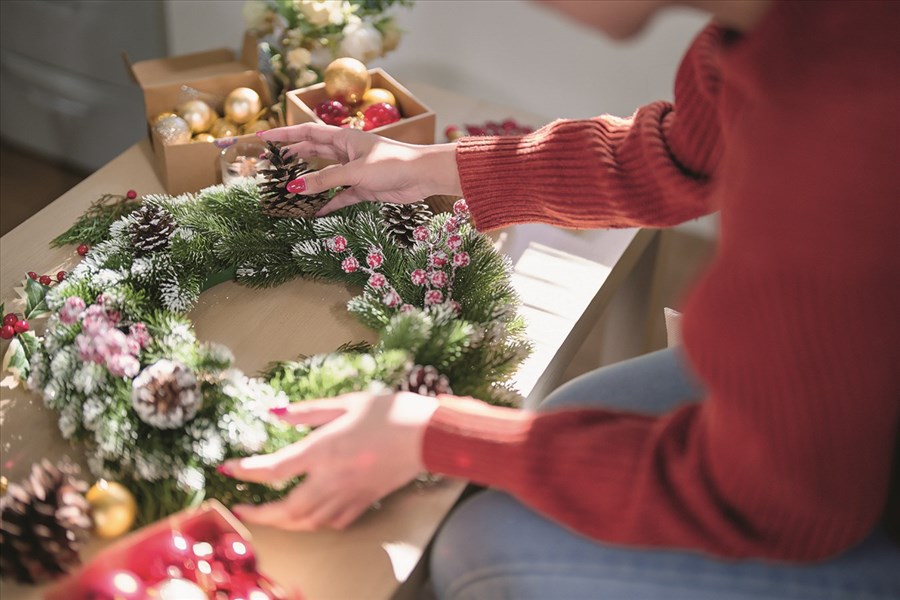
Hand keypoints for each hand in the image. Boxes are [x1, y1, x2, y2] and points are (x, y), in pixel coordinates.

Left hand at [220, 391, 439, 530]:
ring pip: (308, 522)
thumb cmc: (389, 413)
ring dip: (284, 522)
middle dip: (260, 514)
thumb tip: (274, 413)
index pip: (273, 469)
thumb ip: (307, 412)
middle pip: (287, 510)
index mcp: (323, 450)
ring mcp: (349, 495)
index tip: (227, 469)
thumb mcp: (345, 403)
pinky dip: (315, 523)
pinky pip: (333, 522)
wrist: (427, 435)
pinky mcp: (365, 502)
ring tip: (270, 515)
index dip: (245, 471)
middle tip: (241, 510)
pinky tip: (310, 516)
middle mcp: (332, 479)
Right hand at [258, 124, 461, 215]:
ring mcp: (355, 170)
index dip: (284, 134)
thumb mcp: (354, 172)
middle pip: (313, 152)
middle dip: (292, 157)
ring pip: (325, 175)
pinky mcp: (364, 188)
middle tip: (270, 165)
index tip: (262, 137)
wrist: (423, 176)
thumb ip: (324, 180)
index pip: (307, 132)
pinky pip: (340, 195)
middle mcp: (347, 151)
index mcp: (343, 137)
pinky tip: (314, 212)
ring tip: (287, 189)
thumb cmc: (391, 164)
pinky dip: (328, 202)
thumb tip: (294, 187)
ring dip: (308, 182)